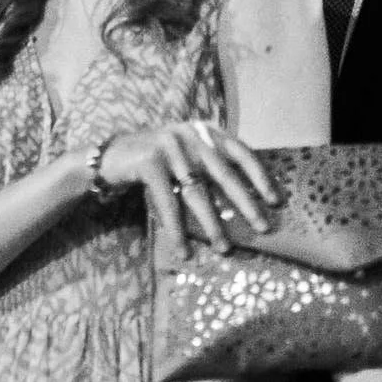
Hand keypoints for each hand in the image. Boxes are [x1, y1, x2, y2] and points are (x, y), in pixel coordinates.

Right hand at [93, 119, 278, 248]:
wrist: (105, 158)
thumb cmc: (152, 162)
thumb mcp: (185, 155)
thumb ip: (209, 164)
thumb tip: (247, 196)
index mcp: (205, 131)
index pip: (241, 152)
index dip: (260, 177)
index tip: (275, 201)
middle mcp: (190, 134)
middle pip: (224, 175)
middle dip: (245, 204)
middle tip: (261, 228)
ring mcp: (169, 147)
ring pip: (196, 193)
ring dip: (211, 225)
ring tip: (223, 248)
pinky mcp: (149, 162)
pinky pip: (167, 203)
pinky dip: (176, 230)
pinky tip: (182, 250)